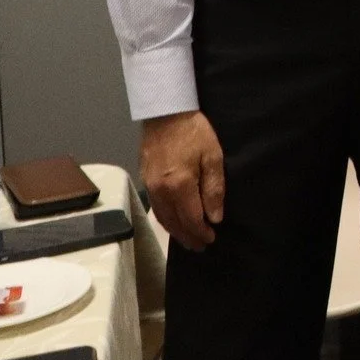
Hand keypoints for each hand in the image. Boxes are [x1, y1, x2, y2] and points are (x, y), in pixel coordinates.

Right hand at [141, 110, 224, 250]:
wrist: (165, 112)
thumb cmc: (195, 132)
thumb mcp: (213, 157)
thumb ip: (214, 189)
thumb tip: (215, 217)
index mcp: (180, 185)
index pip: (191, 219)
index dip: (201, 232)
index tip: (211, 239)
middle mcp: (161, 190)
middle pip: (174, 222)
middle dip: (188, 237)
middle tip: (200, 247)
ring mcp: (150, 186)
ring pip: (162, 218)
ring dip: (176, 232)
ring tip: (188, 240)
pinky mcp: (145, 180)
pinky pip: (156, 207)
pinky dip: (165, 219)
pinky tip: (173, 222)